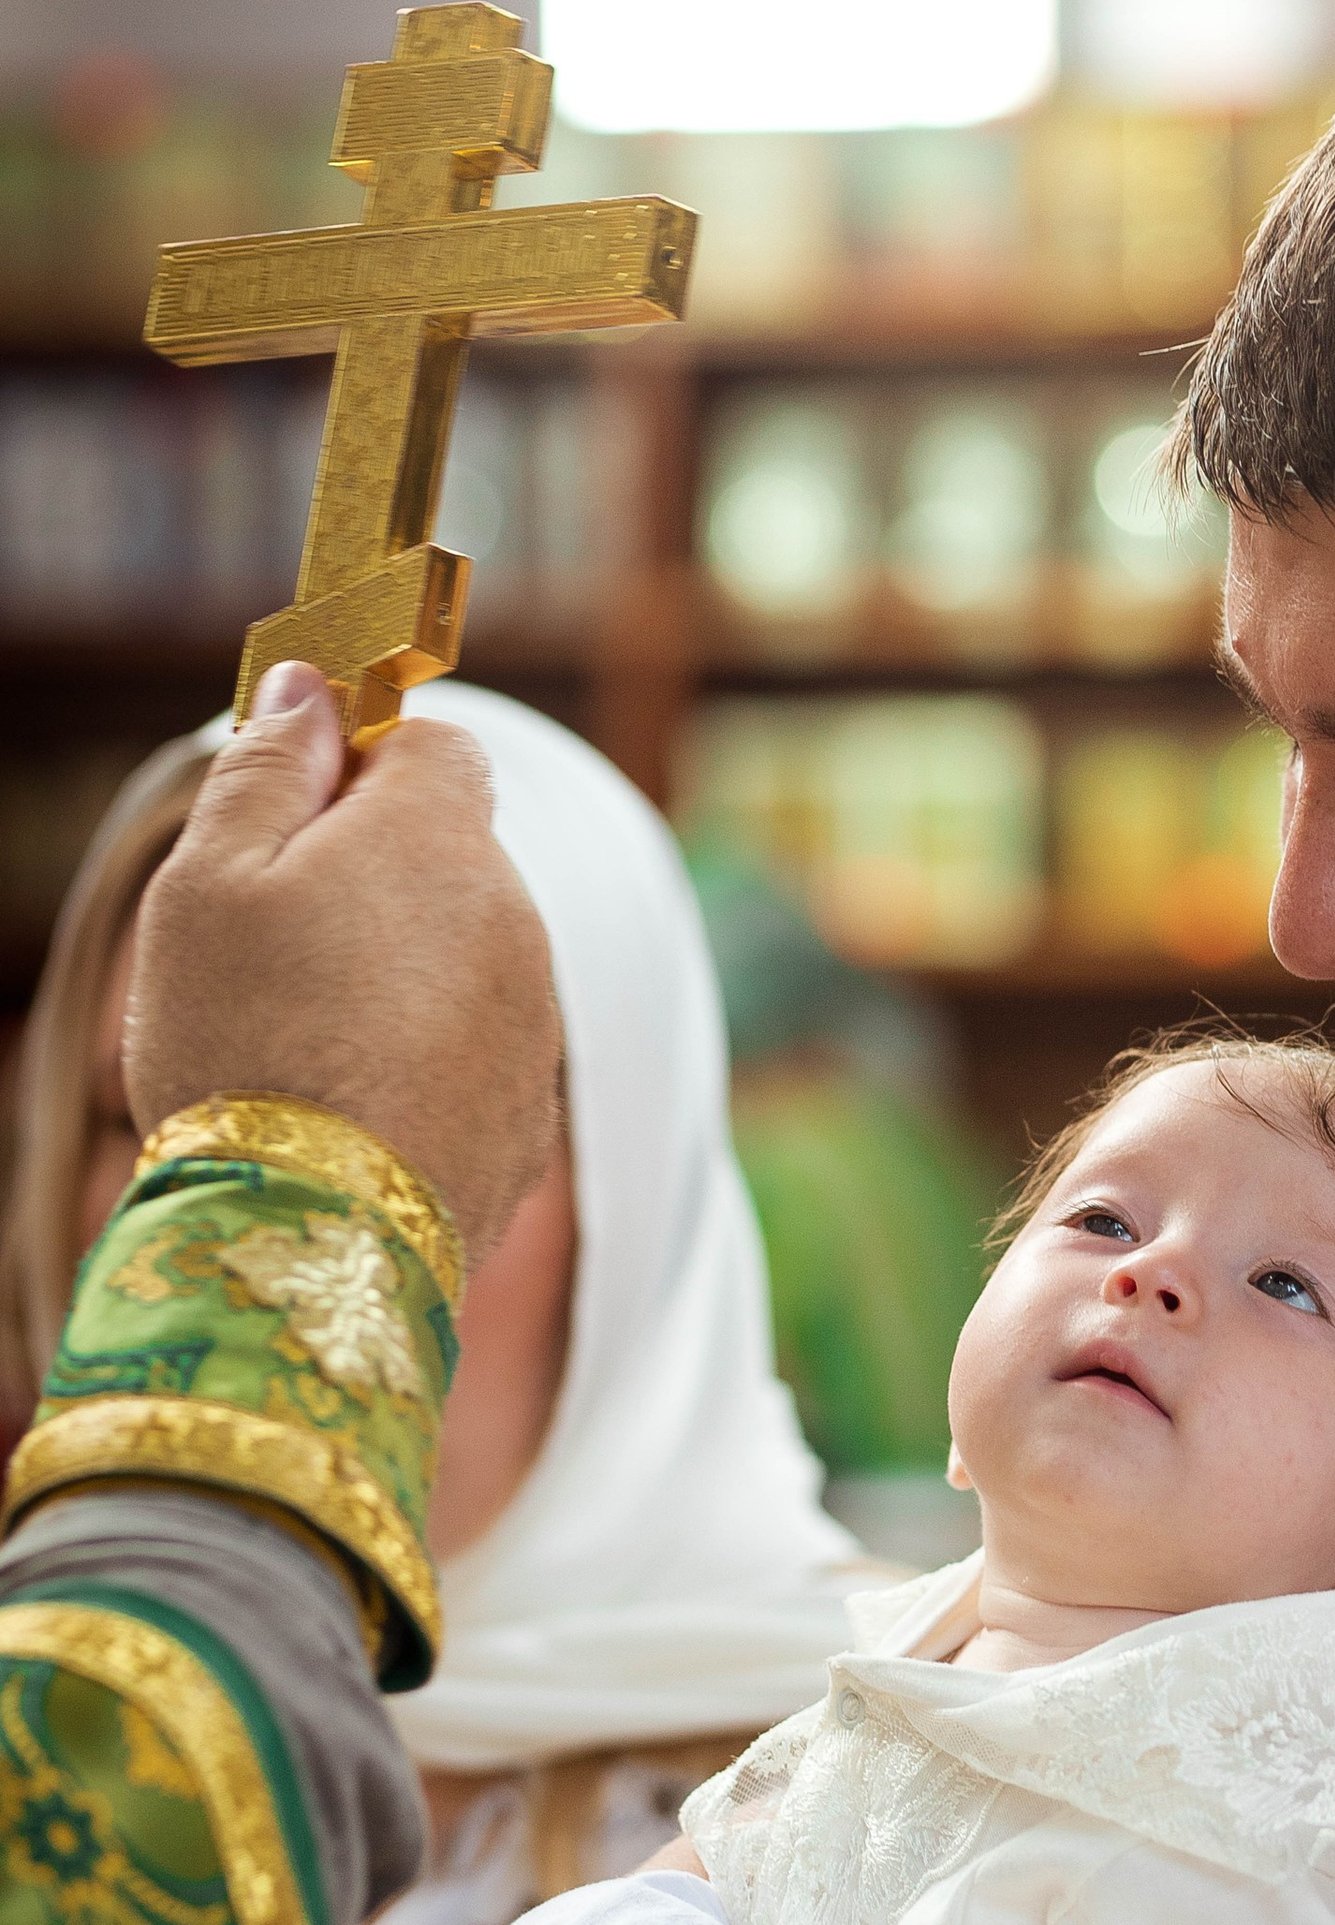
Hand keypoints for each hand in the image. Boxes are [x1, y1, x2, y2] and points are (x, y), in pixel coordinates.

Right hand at [125, 663, 561, 1265]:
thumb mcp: (210, 881)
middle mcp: (516, 921)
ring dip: (400, 976)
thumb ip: (270, 767)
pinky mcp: (530, 1116)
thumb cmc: (245, 1041)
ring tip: (305, 1045)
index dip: (363, 766)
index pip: (436, 746)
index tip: (296, 818)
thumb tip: (313, 688)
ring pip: (464, 960)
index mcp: (440, 838)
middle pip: (451, 859)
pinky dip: (424, 1062)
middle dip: (376, 881)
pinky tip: (351, 1109)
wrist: (308, 1236)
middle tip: (276, 950)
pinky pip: (475, 1053)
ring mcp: (534, 1024)